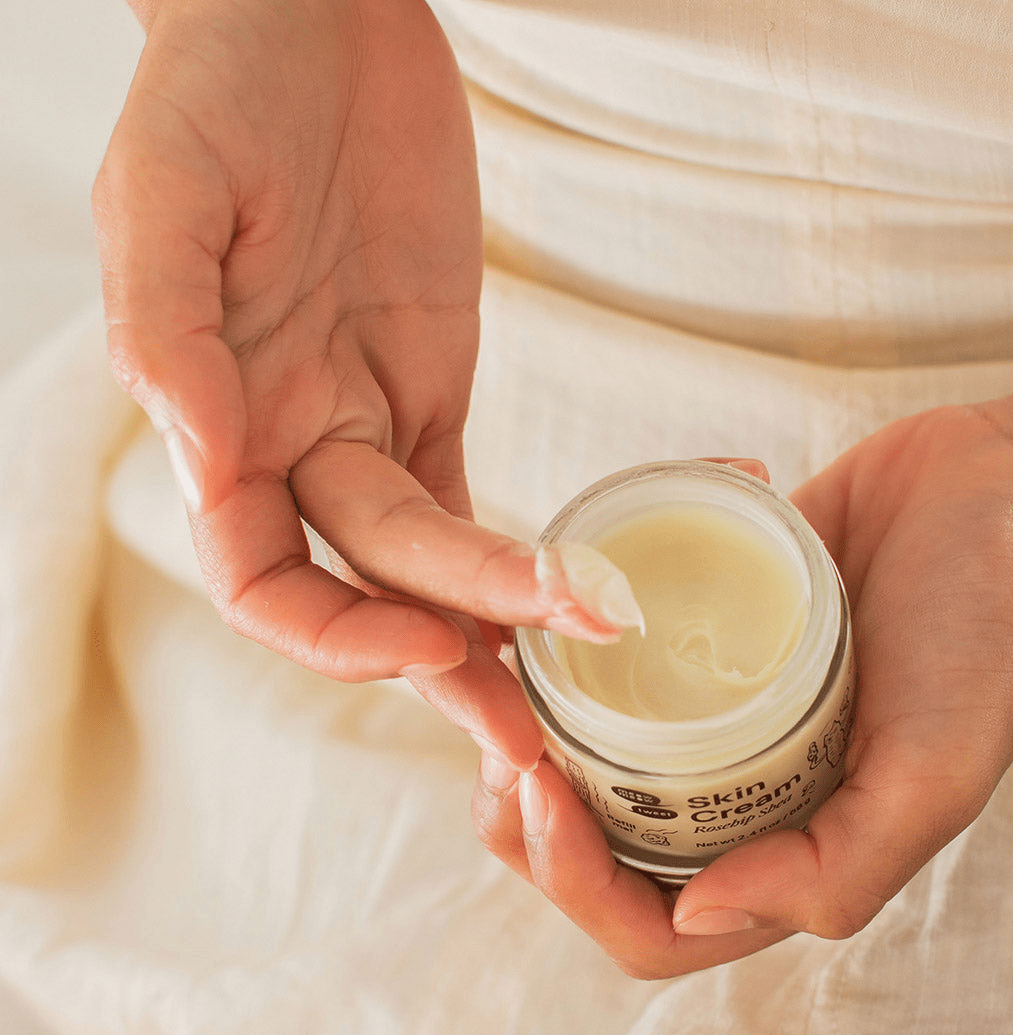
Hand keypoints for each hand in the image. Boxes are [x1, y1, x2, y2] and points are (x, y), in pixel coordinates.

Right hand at [93, 0, 634, 765]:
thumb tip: (205, 457)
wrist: (309, 23)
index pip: (261, 583)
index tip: (431, 642)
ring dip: (507, 621)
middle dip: (450, 659)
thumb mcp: (166, 194)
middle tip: (534, 733)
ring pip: (438, 562)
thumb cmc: (218, 92)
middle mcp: (293, 450)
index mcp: (220, 427)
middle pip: (371, 589)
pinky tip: (592, 586)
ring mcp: (369, 427)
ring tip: (592, 660)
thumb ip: (169, 330)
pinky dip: (532, 548)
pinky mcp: (432, 393)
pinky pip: (483, 497)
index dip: (336, 636)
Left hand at [472, 341, 1012, 975]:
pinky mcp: (712, 635)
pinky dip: (575, 653)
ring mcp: (723, 717)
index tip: (535, 786)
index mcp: (793, 853)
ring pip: (596, 763)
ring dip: (532, 739)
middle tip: (498, 741)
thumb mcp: (934, 774)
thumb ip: (833, 872)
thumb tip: (698, 914)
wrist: (1009, 491)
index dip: (575, 882)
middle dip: (532, 821)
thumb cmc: (991, 630)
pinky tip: (545, 616)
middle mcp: (746, 797)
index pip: (652, 925)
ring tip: (501, 684)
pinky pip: (622, 665)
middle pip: (604, 853)